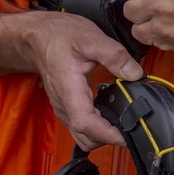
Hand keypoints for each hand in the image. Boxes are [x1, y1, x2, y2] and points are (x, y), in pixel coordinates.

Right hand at [30, 13, 142, 150]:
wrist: (38, 37)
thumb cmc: (59, 36)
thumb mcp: (90, 37)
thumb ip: (114, 55)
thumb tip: (135, 73)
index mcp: (68, 89)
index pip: (85, 123)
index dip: (107, 134)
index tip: (127, 135)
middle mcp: (64, 105)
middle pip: (86, 137)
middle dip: (110, 138)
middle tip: (133, 125)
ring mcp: (63, 109)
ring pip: (84, 137)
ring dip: (103, 136)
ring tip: (124, 122)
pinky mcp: (66, 109)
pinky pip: (81, 129)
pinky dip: (98, 129)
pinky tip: (111, 115)